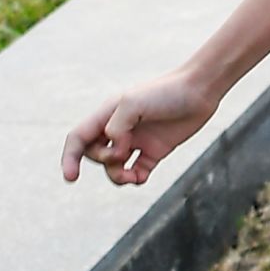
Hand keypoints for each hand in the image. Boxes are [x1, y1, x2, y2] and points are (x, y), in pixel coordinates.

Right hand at [63, 72, 218, 185]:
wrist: (200, 91)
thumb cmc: (166, 92)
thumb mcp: (133, 104)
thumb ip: (116, 127)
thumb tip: (115, 151)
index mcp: (108, 114)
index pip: (79, 138)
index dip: (70, 158)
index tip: (71, 178)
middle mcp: (119, 128)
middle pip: (95, 154)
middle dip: (103, 161)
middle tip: (121, 154)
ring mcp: (137, 141)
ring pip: (114, 168)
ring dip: (118, 176)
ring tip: (132, 176)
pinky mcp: (155, 151)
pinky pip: (136, 172)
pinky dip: (135, 179)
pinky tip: (141, 176)